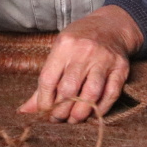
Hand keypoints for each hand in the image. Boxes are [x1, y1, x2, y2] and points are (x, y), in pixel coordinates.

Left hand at [18, 4, 142, 122]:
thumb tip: (24, 111)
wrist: (111, 26)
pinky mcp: (121, 68)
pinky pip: (111, 94)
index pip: (48, 80)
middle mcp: (84, 51)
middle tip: (59, 119)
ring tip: (74, 120)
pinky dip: (101, 109)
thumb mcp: (59, 52)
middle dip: (61, 111)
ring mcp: (104, 59)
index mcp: (64, 45)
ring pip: (91, 94)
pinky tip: (93, 113)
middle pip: (69, 89)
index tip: (44, 113)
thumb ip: (46, 82)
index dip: (44, 101)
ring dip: (80, 113)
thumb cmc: (79, 41)